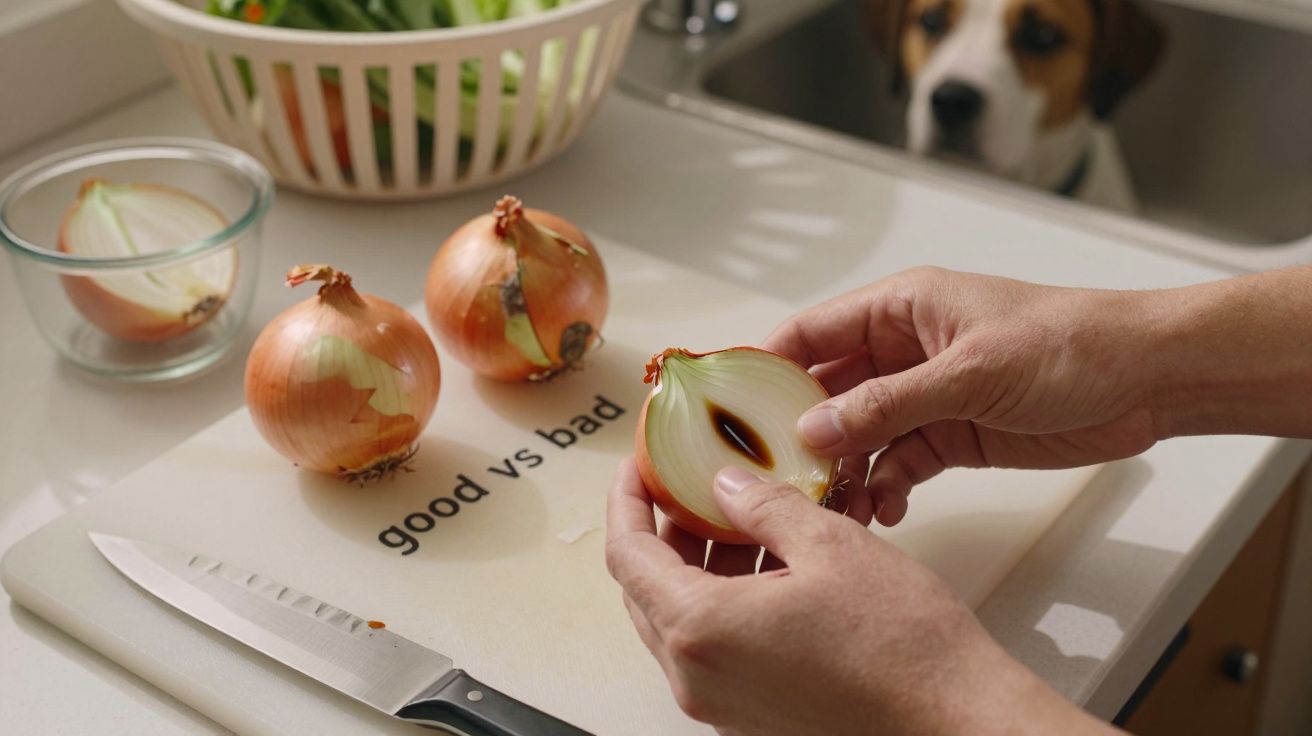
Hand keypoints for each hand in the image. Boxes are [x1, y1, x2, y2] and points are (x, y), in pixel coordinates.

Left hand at [605, 458, 1114, 735]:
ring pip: (681, 620)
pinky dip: (726, 601)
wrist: (955, 721)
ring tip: (741, 516)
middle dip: (663, 531)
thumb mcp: (829, 545)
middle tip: (689, 484)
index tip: (638, 467)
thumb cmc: (901, 643)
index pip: (627, 555)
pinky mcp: (753, 717)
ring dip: (698, 565)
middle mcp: (696, 677)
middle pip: (646, 591)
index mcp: (699, 630)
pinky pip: (715, 649)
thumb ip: (763, 506)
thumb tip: (726, 485)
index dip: (627, 501)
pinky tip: (770, 564)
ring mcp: (722, 706)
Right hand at [763, 267, 1163, 525]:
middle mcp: (901, 350)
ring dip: (844, 470)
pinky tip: (882, 511)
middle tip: (774, 476)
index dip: (766, 366)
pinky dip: (886, 487)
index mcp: (899, 308)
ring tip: (833, 507)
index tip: (729, 408)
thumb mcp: (970, 372)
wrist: (1147, 380)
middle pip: (827, 391)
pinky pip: (898, 463)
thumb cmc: (1068, 345)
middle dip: (801, 433)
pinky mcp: (951, 435)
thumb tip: (812, 430)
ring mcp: (925, 395)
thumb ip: (888, 404)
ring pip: (860, 435)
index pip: (812, 333)